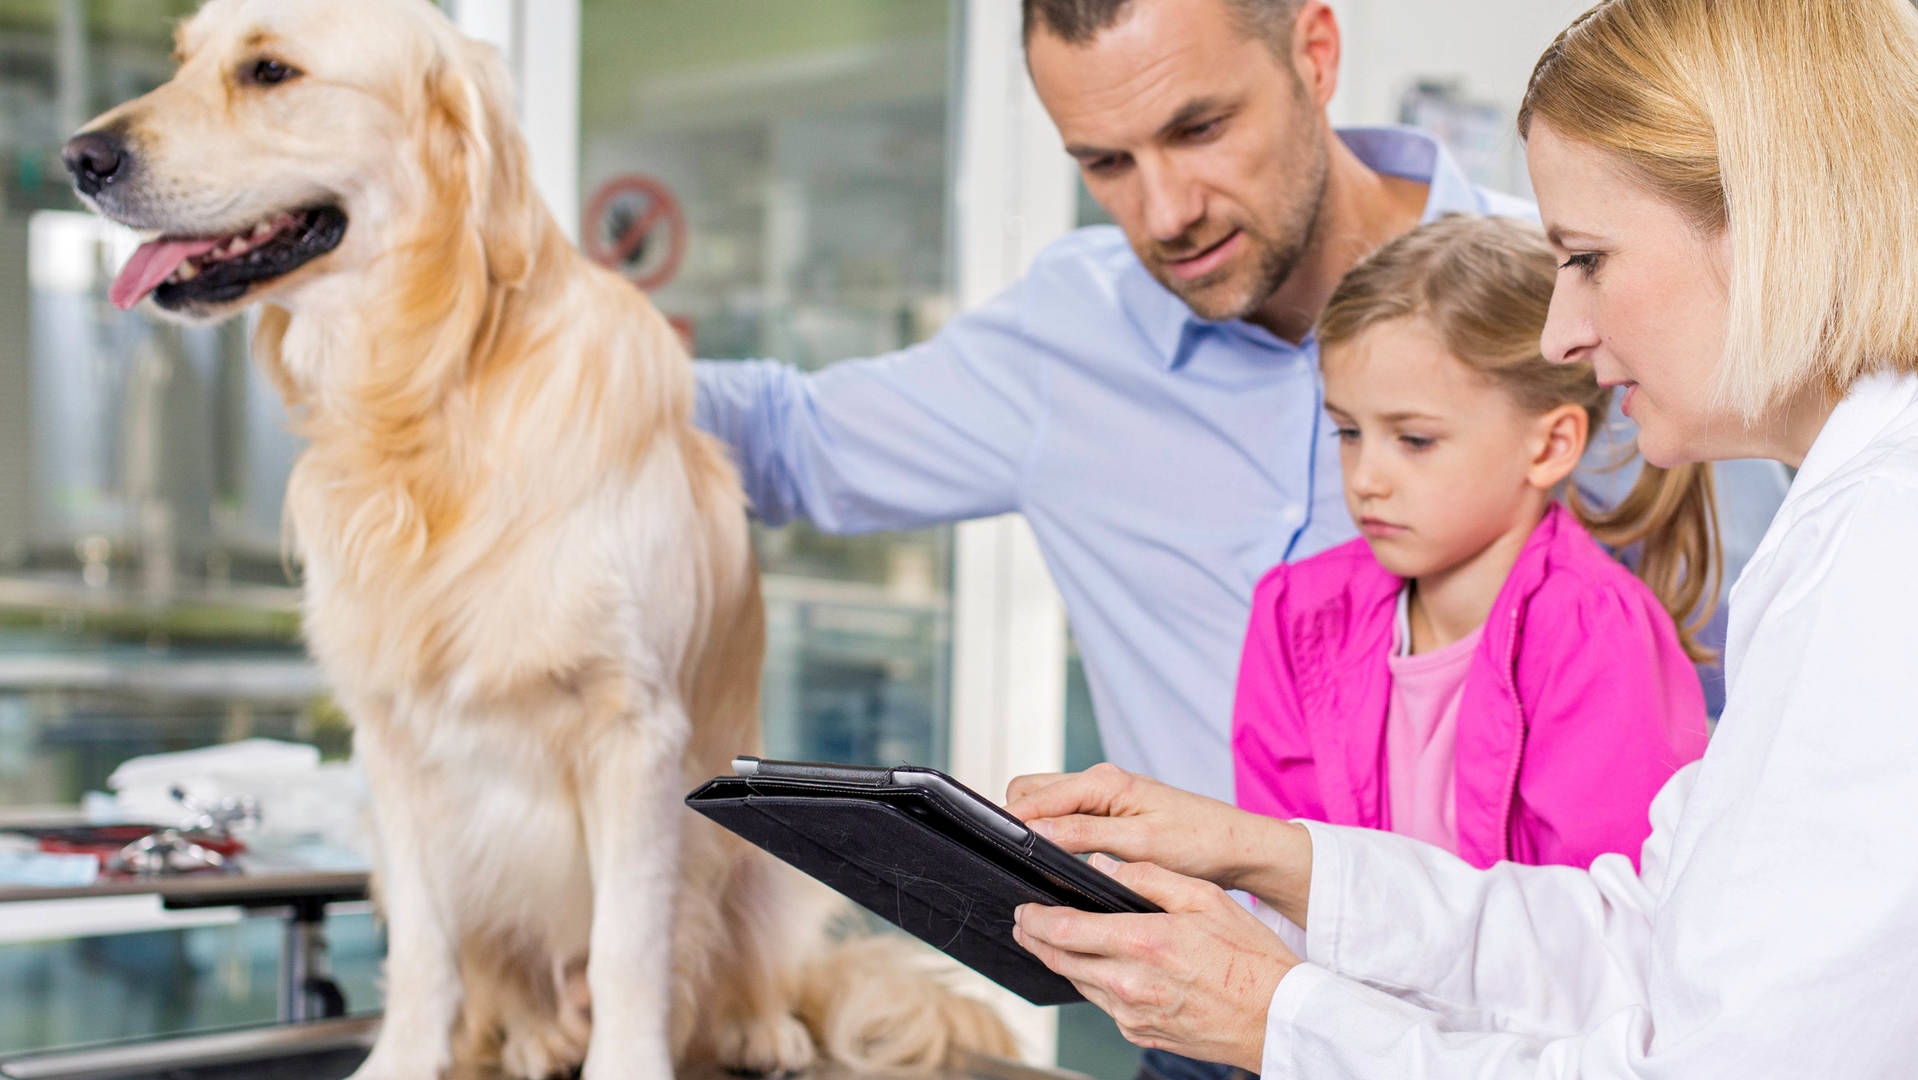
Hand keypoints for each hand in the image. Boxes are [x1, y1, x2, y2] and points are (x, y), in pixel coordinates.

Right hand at [1005, 763, 1310, 920]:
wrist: (1236, 846)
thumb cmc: (1197, 843)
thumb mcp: (1139, 845)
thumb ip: (1084, 835)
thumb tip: (1035, 834)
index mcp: (1102, 782)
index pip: (1032, 796)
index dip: (1010, 824)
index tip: (995, 854)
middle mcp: (1098, 781)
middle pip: (1029, 793)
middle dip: (1016, 822)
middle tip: (1014, 864)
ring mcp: (1102, 795)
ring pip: (1045, 804)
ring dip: (1035, 828)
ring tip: (1033, 867)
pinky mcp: (1109, 812)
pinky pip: (1065, 816)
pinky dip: (1053, 834)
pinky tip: (1058, 863)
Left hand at [1013, 855, 1299, 1070]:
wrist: (1280, 1017)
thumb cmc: (1250, 957)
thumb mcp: (1205, 898)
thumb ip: (1150, 877)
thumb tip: (1105, 865)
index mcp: (1143, 943)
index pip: (1065, 931)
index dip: (1035, 920)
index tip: (1023, 909)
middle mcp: (1130, 984)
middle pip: (1061, 961)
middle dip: (1035, 940)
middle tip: (1023, 923)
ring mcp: (1133, 1014)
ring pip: (1079, 984)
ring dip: (1062, 962)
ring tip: (1051, 942)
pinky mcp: (1141, 1033)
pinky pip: (1104, 1006)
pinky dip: (1094, 984)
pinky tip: (1098, 969)